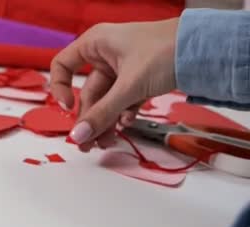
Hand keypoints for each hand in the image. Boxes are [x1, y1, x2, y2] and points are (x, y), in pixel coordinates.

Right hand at [50, 19, 179, 150]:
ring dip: (105, 122)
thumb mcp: (129, 85)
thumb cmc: (166, 50)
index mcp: (95, 44)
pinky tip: (128, 123)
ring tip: (107, 142)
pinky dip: (123, 114)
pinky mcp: (138, 80)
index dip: (59, 87)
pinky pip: (122, 102)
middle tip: (86, 143)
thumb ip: (102, 113)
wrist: (206, 50)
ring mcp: (122, 69)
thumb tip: (79, 135)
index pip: (62, 65)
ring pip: (105, 101)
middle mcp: (105, 55)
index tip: (67, 108)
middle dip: (88, 119)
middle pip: (87, 92)